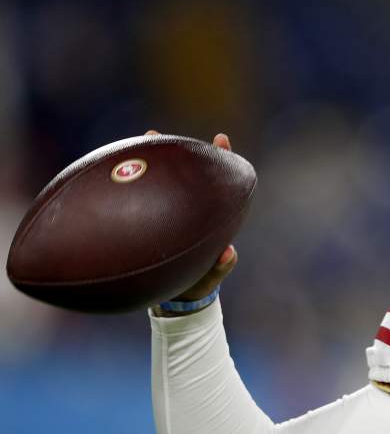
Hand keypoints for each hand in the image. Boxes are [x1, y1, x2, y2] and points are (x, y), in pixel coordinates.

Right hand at [147, 130, 239, 315]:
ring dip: (149, 164)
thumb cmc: (198, 286)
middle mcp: (188, 212)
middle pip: (183, 175)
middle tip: (156, 133)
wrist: (177, 300)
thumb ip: (221, 267)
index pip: (217, 183)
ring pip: (158, 185)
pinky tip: (114, 175)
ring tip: (134, 144)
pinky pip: (139, 203)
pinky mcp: (147, 226)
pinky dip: (131, 189)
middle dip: (173, 152)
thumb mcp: (210, 277)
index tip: (219, 139)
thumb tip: (230, 253)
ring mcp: (166, 216)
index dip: (220, 159)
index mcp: (208, 218)